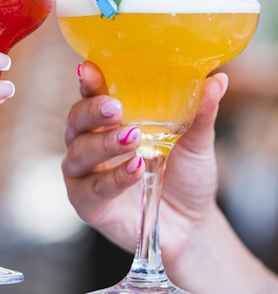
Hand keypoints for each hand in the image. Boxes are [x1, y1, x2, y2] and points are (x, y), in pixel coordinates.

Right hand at [62, 61, 227, 270]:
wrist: (191, 224)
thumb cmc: (185, 175)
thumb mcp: (196, 142)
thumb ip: (200, 112)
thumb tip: (218, 80)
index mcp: (107, 121)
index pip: (91, 95)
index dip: (89, 81)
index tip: (91, 69)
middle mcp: (88, 142)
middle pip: (76, 120)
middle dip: (92, 110)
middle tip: (116, 108)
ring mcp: (84, 174)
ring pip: (80, 152)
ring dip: (104, 143)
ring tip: (133, 138)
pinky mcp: (87, 204)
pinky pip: (92, 189)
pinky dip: (112, 178)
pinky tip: (135, 169)